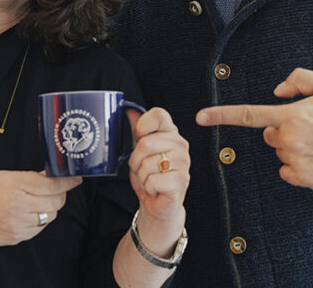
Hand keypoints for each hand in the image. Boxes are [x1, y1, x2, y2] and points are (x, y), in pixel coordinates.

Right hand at [0, 170, 81, 245]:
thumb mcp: (5, 175)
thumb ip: (30, 176)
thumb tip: (50, 176)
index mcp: (16, 185)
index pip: (52, 185)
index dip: (67, 182)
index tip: (75, 179)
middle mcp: (19, 205)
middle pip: (55, 202)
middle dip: (59, 195)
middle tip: (54, 190)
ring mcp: (18, 223)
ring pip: (50, 217)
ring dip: (49, 209)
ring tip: (38, 202)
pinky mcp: (16, 237)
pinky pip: (38, 229)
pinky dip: (39, 221)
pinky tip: (29, 214)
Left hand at [126, 108, 188, 255]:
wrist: (157, 204)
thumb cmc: (149, 175)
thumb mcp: (139, 150)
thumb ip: (137, 129)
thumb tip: (129, 109)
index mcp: (171, 133)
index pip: (159, 115)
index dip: (143, 126)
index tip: (140, 138)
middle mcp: (180, 145)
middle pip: (146, 143)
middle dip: (136, 160)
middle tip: (142, 168)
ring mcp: (183, 163)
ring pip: (147, 163)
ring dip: (141, 175)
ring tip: (149, 179)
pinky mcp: (181, 181)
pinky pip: (152, 180)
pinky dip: (147, 187)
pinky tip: (155, 188)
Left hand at [195, 68, 312, 189]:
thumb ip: (298, 79)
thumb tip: (276, 91)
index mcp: (291, 114)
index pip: (249, 114)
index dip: (221, 115)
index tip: (199, 117)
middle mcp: (289, 138)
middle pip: (270, 135)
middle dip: (283, 130)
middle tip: (311, 128)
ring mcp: (295, 160)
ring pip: (280, 152)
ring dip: (293, 148)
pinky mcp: (303, 179)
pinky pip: (287, 171)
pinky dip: (298, 166)